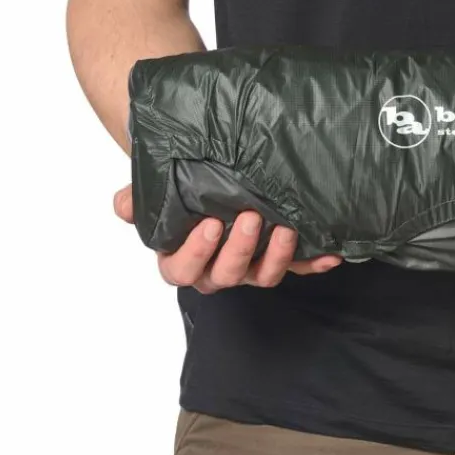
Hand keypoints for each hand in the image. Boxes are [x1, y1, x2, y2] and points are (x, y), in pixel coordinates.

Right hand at [113, 185, 342, 294]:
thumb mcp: (157, 189)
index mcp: (181, 258)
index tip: (210, 225)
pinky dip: (314, 263)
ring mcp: (249, 267)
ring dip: (276, 256)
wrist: (212, 178)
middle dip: (240, 250)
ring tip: (286, 228)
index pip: (181, 269)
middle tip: (252, 218)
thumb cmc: (181, 189)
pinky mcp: (279, 259)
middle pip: (225, 275)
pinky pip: (299, 268)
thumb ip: (139, 197)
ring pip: (262, 276)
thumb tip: (123, 205)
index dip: (196, 253)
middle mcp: (216, 269)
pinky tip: (331, 253)